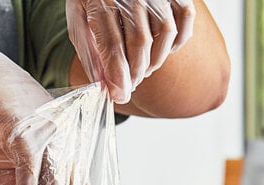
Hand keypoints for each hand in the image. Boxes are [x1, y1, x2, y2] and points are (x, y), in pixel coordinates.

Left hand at [66, 0, 195, 102]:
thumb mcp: (78, 21)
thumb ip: (90, 54)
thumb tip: (104, 87)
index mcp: (102, 2)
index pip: (113, 46)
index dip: (118, 77)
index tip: (119, 96)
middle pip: (140, 42)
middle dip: (135, 73)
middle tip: (129, 86)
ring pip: (165, 32)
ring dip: (155, 60)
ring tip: (142, 71)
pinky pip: (185, 16)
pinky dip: (178, 39)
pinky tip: (163, 50)